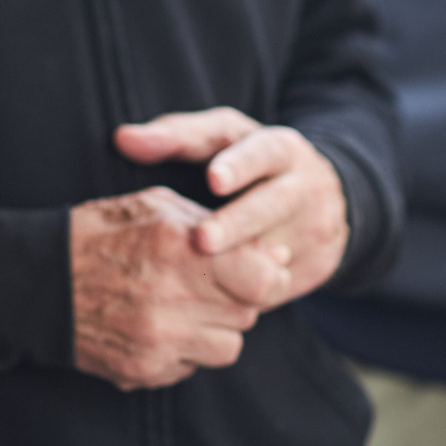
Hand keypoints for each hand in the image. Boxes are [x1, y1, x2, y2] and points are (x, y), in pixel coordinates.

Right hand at [71, 185, 287, 389]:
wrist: (35, 282)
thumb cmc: (102, 233)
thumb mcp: (159, 207)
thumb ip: (218, 226)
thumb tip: (275, 254)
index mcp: (181, 248)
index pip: (262, 279)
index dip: (264, 273)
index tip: (252, 266)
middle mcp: (172, 298)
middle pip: (248, 314)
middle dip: (239, 299)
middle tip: (209, 284)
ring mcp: (158, 341)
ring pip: (227, 347)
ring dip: (216, 330)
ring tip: (184, 307)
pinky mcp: (143, 370)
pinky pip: (191, 368)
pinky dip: (185, 351)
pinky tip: (158, 327)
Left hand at [114, 110, 348, 308]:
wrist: (322, 197)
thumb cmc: (247, 161)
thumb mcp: (222, 139)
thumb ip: (175, 137)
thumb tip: (123, 139)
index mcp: (281, 148)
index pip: (262, 152)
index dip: (240, 166)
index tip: (214, 179)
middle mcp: (305, 186)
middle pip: (273, 204)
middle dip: (238, 223)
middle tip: (202, 240)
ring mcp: (315, 228)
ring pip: (281, 251)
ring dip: (246, 267)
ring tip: (209, 285)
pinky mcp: (317, 265)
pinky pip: (283, 285)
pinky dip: (252, 296)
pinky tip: (221, 308)